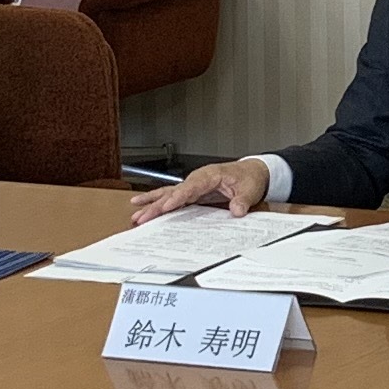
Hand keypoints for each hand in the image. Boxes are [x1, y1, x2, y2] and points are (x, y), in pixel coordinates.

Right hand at [131, 157, 274, 225]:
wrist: (251, 172)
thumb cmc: (249, 178)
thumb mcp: (250, 189)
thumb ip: (242, 200)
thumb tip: (237, 210)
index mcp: (210, 175)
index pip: (190, 187)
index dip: (177, 197)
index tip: (166, 206)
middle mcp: (198, 179)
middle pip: (173, 192)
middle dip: (157, 205)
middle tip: (141, 216)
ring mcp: (193, 185)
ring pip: (168, 194)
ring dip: (152, 204)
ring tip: (136, 214)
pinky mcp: (192, 192)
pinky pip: (173, 197)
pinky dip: (158, 202)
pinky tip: (145, 207)